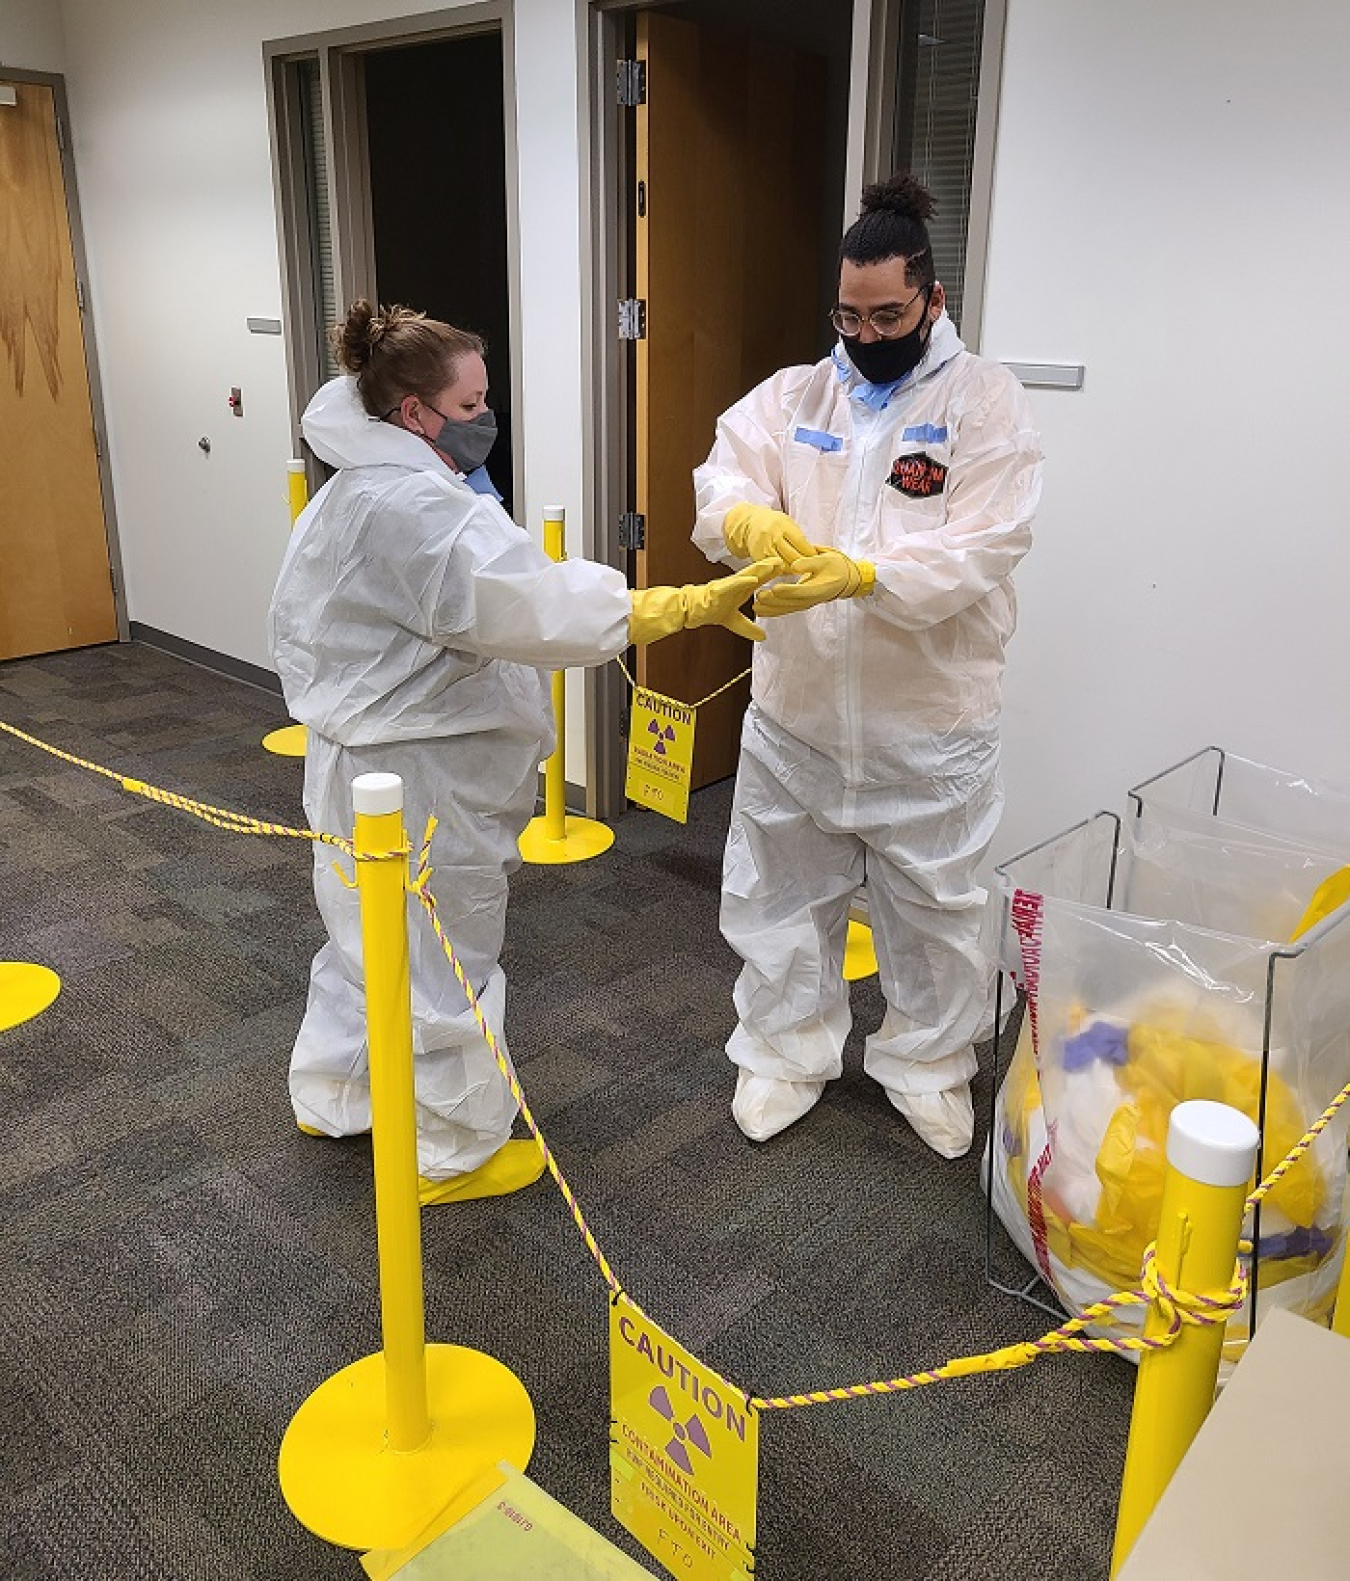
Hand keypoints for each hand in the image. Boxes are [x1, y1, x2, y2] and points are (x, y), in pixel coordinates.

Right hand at [628, 559, 780, 644]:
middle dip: (773, 566)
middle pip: (758, 572)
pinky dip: (742, 581)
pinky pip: (732, 584)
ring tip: (775, 564)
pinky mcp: (719, 589)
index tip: (790, 568)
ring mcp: (728, 585)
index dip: (775, 573)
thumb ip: (749, 628)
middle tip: (789, 560)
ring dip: (761, 569)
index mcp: (742, 588)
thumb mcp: (735, 622)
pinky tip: (753, 579)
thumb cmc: (711, 610)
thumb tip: (763, 637)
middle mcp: (737, 583)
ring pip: (747, 574)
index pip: (762, 578)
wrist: (692, 611)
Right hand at [723, 503, 815, 564]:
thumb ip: (799, 538)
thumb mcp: (788, 524)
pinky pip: (774, 569)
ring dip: (795, 570)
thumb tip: (815, 554)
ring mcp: (764, 548)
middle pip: (794, 557)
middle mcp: (773, 537)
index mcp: (783, 526)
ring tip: (802, 570)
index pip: (801, 544)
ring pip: (785, 566)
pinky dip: (784, 571)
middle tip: (812, 568)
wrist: (749, 524)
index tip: (818, 559)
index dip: (811, 554)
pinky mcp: (758, 558)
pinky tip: (789, 570)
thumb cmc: (774, 523)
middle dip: (805, 564)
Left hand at [754, 550, 874, 615]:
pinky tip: (760, 611)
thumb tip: (794, 565)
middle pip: (790, 602)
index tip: (774, 588)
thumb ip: (810, 562)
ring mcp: (805, 603)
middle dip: (773, 601)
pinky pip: (786, 610)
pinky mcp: (800, 605)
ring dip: (770, 609)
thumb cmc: (835, 566)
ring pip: (786, 609)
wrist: (844, 579)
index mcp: (818, 587)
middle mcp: (811, 599)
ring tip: (755, 607)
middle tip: (758, 597)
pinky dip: (773, 612)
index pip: (801, 590)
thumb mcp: (826, 558)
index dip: (788, 590)